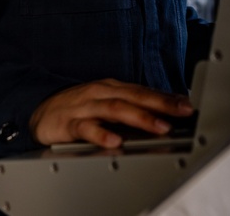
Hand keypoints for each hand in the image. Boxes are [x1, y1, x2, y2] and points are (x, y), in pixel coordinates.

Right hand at [29, 78, 193, 147]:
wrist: (40, 110)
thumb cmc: (79, 107)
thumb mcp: (107, 102)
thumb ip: (133, 106)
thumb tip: (165, 112)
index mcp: (113, 88)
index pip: (144, 91)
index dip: (167, 98)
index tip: (188, 105)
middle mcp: (101, 94)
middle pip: (134, 96)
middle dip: (160, 104)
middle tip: (182, 113)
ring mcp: (85, 107)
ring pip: (115, 109)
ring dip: (139, 118)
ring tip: (159, 128)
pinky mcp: (68, 122)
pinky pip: (86, 128)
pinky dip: (101, 134)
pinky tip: (114, 141)